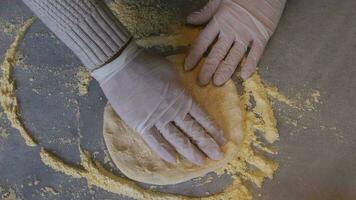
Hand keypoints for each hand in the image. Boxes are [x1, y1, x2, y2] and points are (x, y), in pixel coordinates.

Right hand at [92, 41, 226, 164]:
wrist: (121, 66)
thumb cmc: (147, 63)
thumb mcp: (171, 71)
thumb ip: (179, 86)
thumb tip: (183, 93)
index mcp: (182, 97)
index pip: (202, 117)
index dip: (213, 129)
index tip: (222, 139)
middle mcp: (173, 111)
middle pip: (194, 131)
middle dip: (207, 144)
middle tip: (218, 155)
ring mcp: (157, 120)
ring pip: (177, 139)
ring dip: (190, 151)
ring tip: (201, 162)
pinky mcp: (141, 125)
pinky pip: (155, 141)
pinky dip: (164, 151)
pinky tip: (173, 160)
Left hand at [185, 0, 285, 84]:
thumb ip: (205, 12)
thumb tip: (189, 20)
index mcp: (219, 21)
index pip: (203, 41)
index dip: (194, 54)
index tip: (187, 67)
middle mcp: (232, 30)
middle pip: (217, 52)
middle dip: (208, 68)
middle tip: (201, 81)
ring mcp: (247, 34)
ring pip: (234, 55)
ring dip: (226, 69)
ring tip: (218, 82)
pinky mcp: (263, 36)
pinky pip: (256, 53)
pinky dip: (251, 64)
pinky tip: (245, 76)